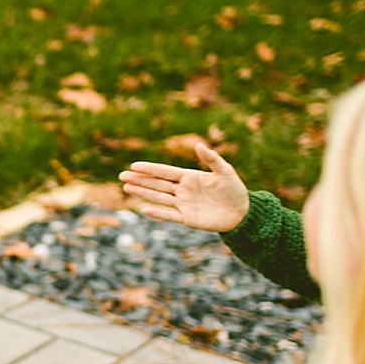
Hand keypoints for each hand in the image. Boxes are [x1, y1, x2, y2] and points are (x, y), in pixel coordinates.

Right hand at [119, 141, 249, 232]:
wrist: (242, 212)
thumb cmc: (235, 189)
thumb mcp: (225, 171)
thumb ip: (212, 159)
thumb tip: (198, 145)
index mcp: (189, 177)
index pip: (165, 172)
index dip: (150, 169)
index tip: (134, 166)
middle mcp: (183, 190)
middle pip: (157, 184)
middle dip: (140, 180)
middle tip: (122, 176)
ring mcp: (183, 205)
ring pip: (158, 198)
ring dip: (143, 193)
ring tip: (127, 188)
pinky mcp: (187, 219)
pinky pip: (169, 215)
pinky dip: (157, 213)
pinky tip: (143, 209)